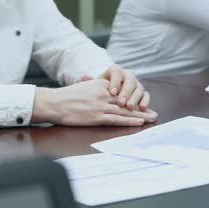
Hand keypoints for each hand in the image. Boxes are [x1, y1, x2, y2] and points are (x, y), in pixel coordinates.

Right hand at [31, 80, 157, 126]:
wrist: (54, 103)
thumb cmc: (66, 97)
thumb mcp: (84, 87)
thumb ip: (96, 89)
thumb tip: (106, 93)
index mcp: (101, 85)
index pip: (122, 92)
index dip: (134, 98)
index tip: (145, 103)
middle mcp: (103, 94)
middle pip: (127, 101)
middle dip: (142, 108)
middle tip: (154, 113)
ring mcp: (100, 105)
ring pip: (125, 110)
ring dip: (140, 115)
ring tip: (152, 119)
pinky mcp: (96, 116)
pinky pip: (116, 118)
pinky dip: (129, 120)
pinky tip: (139, 122)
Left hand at [83, 64, 149, 111]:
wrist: (109, 94)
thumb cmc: (99, 90)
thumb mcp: (94, 86)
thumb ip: (91, 82)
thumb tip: (83, 77)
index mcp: (115, 70)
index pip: (117, 72)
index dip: (115, 82)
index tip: (112, 92)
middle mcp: (128, 75)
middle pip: (130, 80)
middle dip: (126, 92)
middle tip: (121, 103)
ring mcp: (136, 84)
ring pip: (139, 88)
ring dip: (135, 98)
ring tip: (130, 107)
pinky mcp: (142, 93)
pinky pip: (146, 95)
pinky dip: (145, 101)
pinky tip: (142, 108)